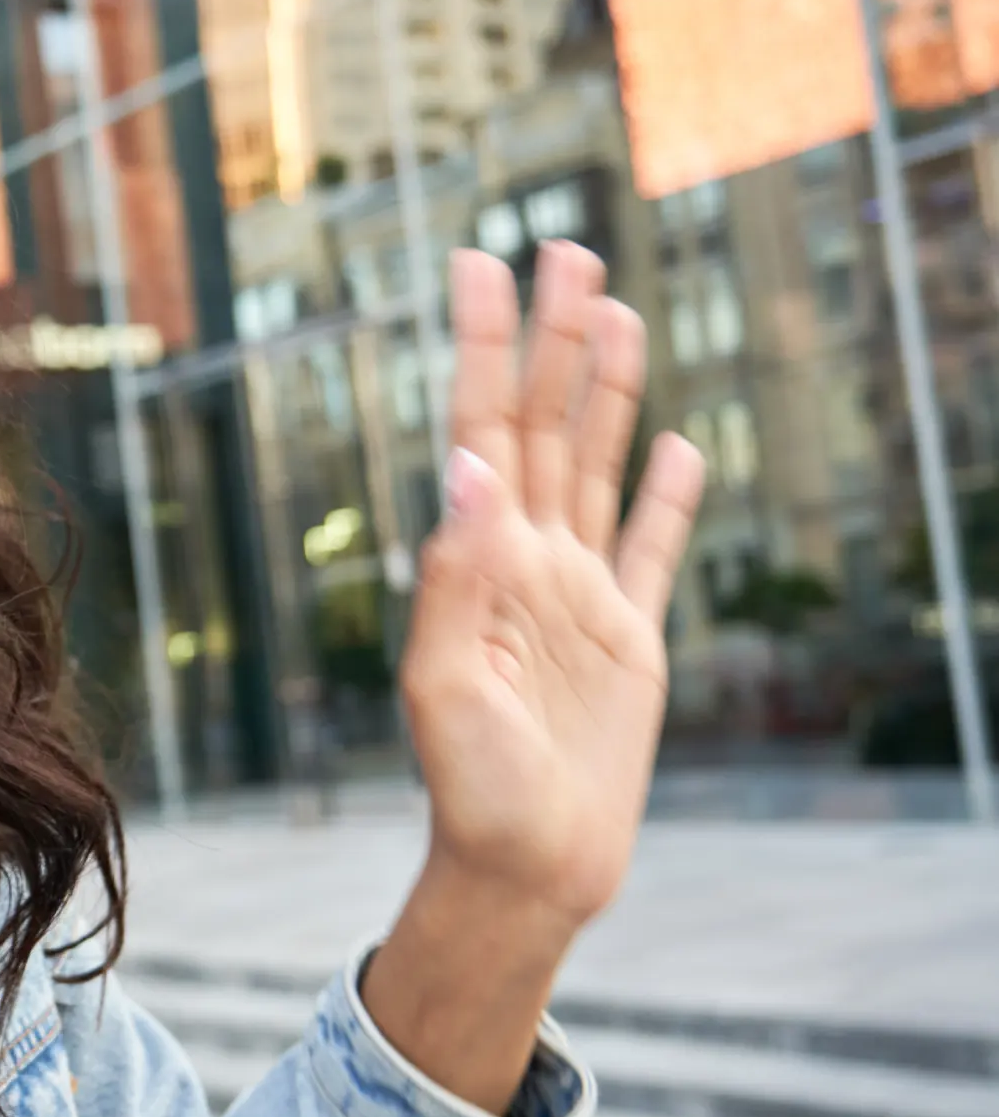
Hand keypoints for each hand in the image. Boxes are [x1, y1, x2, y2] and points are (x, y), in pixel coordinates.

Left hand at [404, 243, 704, 924]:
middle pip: (541, 425)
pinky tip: (671, 444)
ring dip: (603, 389)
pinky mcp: (629, 640)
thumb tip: (468, 469)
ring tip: (613, 312)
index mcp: (476, 563)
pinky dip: (664, 497)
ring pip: (595, 466)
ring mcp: (579, 596)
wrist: (525, 866)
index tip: (478, 267)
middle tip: (563, 250)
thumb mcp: (445, 683)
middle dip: (550, 340)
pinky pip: (650, 551)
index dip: (480, 348)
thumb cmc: (470, 786)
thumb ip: (457, 577)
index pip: (478, 430)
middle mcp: (525, 562)